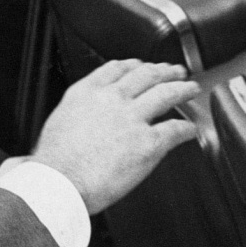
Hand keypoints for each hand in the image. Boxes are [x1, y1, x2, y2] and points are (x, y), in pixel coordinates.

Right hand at [30, 60, 199, 214]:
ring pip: (166, 93)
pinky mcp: (149, 142)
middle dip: (163, 71)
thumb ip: (78, 112)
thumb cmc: (55, 161)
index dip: (133, 65)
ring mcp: (133, 118)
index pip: (116, 68)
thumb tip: (85, 119)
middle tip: (174, 71)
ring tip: (190, 88)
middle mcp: (111, 99)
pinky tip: (190, 129)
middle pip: (146, 75)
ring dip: (182, 88)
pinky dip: (187, 128)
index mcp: (87, 93)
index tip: (140, 66)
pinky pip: (175, 129)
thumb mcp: (60, 120)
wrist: (61, 181)